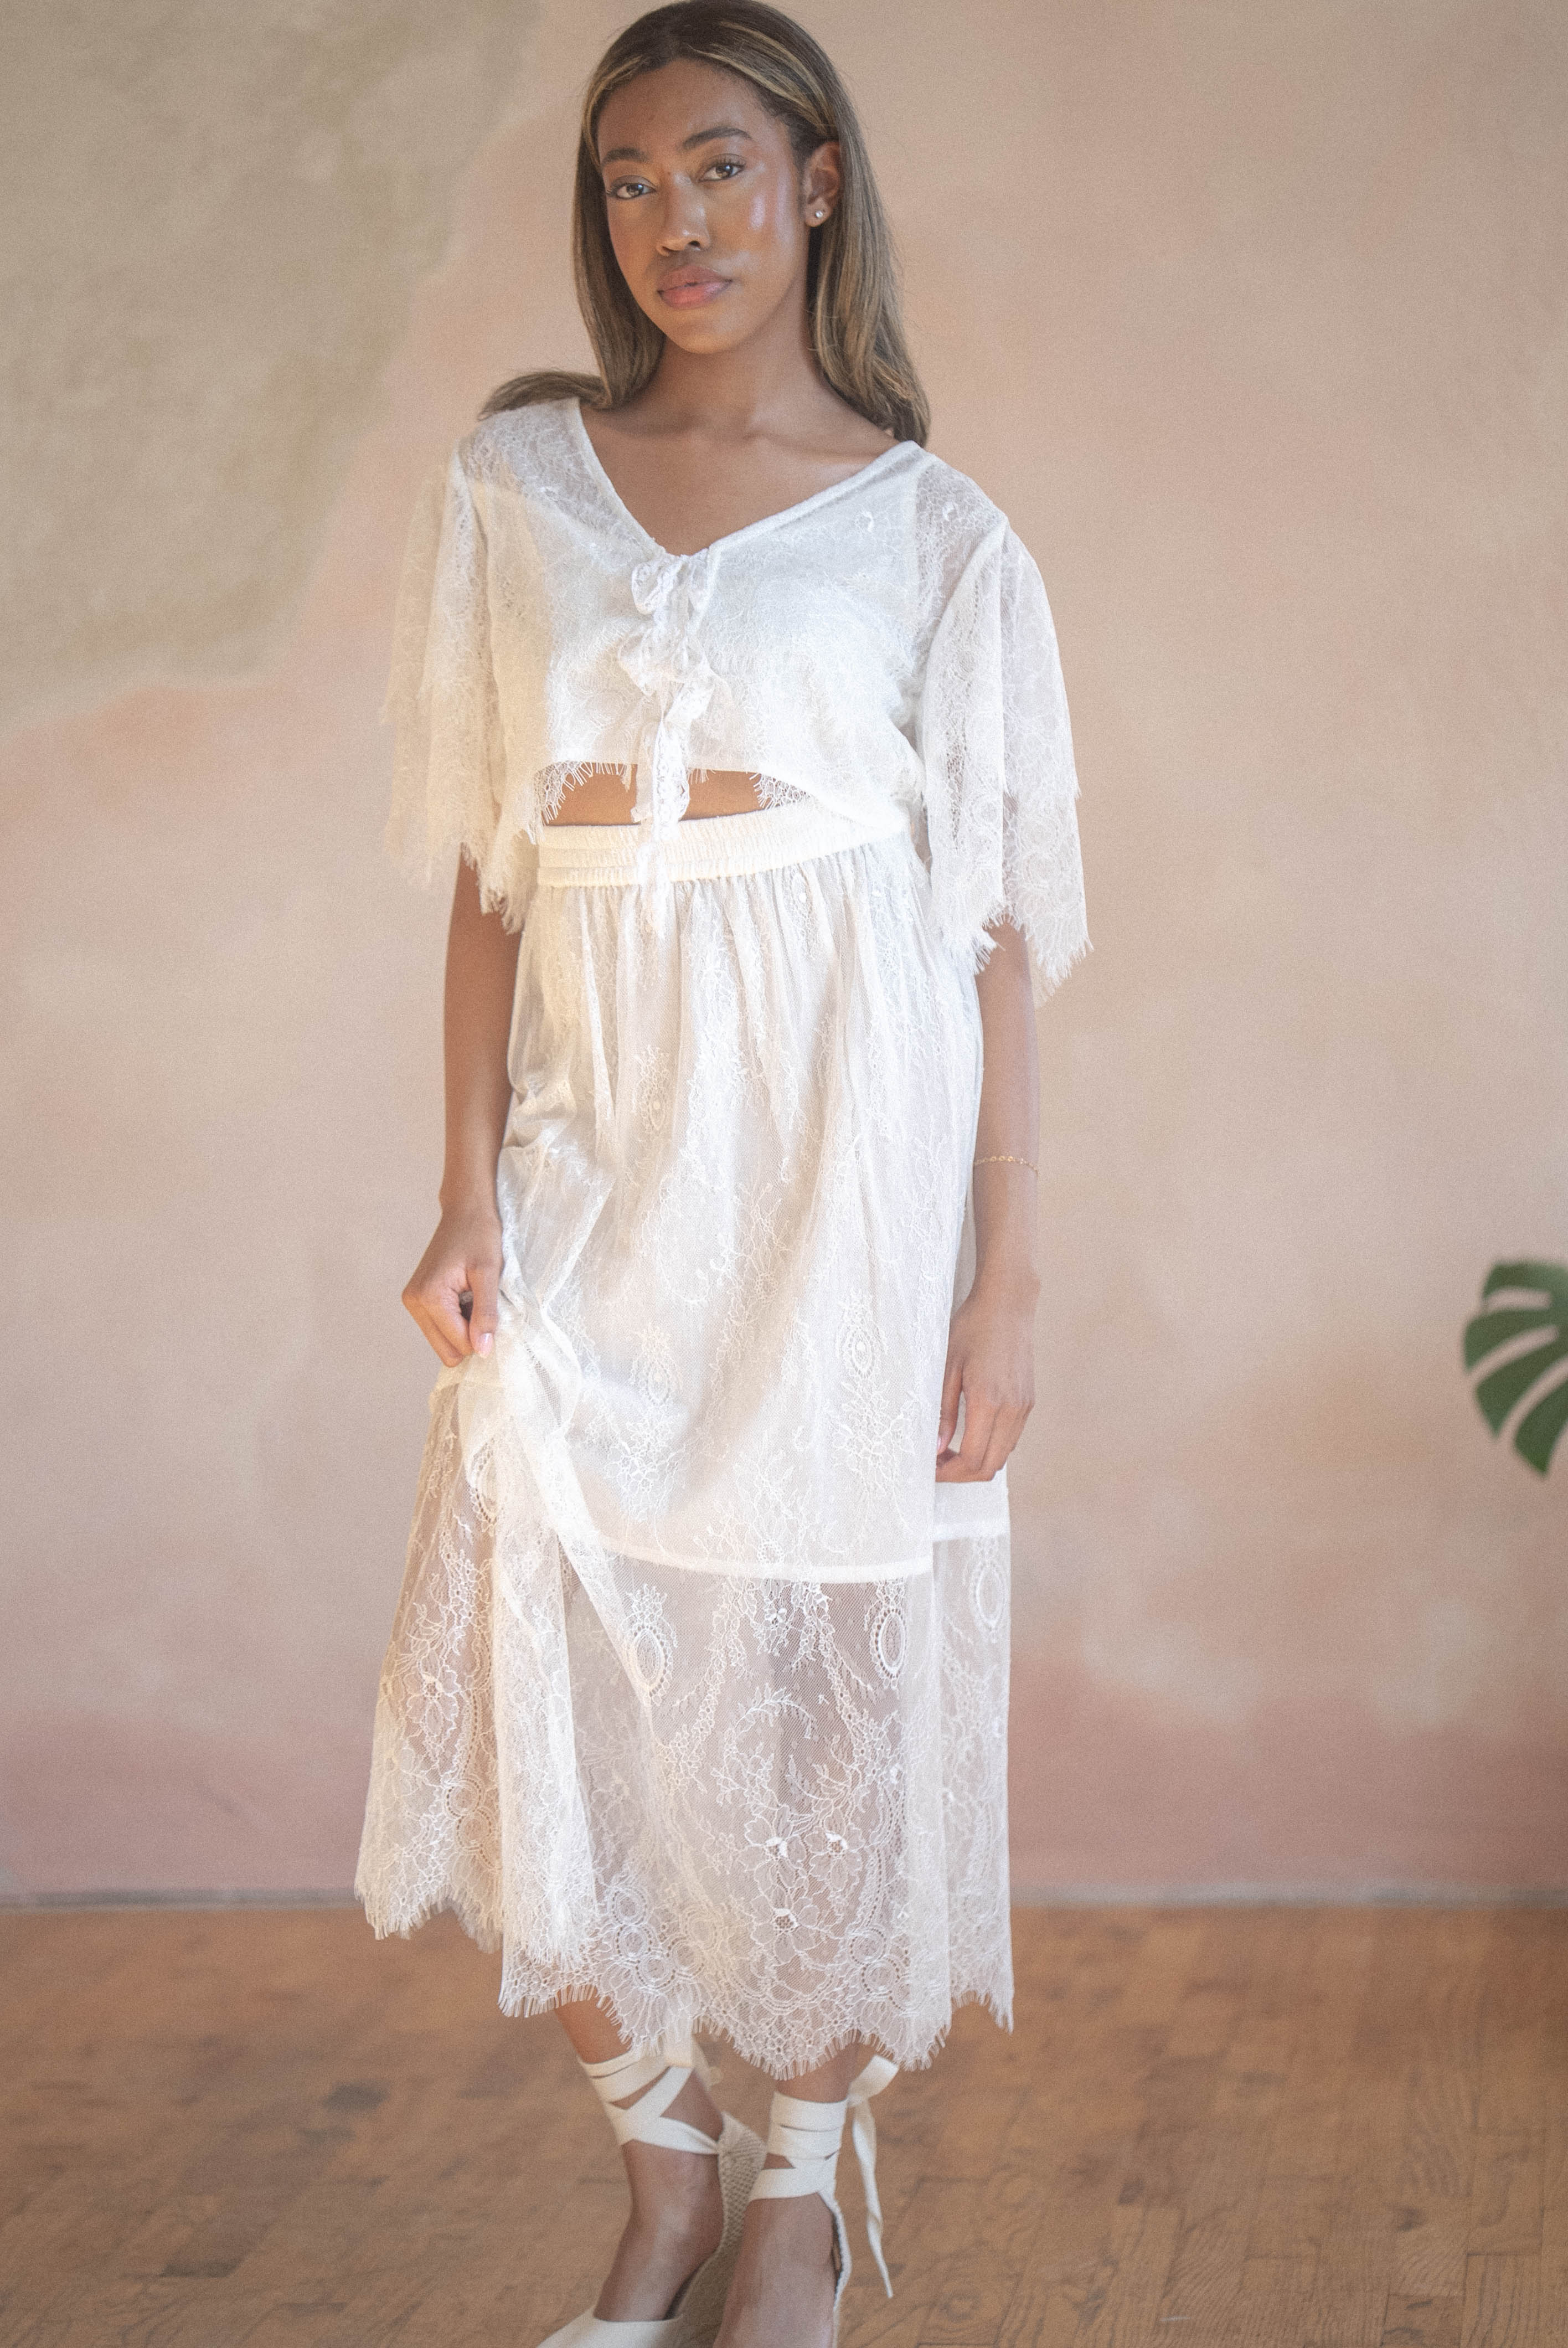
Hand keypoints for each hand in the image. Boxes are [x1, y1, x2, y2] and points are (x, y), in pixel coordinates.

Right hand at [402, 1204, 502, 1366]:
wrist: (465, 1210)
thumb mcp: (489, 1273)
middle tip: (484, 1308)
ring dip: (464, 1329)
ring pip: (442, 1342)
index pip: (459, 1344)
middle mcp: (414, 1302)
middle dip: (470, 1337)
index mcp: (429, 1297)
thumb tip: (483, 1351)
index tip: (494, 1311)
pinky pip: (439, 1328)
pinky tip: (465, 1298)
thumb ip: (485, 1313)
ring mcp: (412, 1301)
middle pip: (446, 1350)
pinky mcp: (417, 1299)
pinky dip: (457, 1321)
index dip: (482, 1336)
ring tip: (474, 1299)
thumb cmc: (479, 1234)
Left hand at [936, 1276, 1036, 1481]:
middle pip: (990, 1467)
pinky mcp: (1028, 1402)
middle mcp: (1012, 1410)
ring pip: (1003, 1456)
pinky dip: (991, 1447)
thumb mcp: (947, 1367)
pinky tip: (970, 1433)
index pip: (971, 1459)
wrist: (1007, 1304)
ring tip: (950, 1450)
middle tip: (938, 1463)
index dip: (949, 1472)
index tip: (930, 1468)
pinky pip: (1011, 1439)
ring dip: (977, 1462)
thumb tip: (935, 1448)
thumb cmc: (972, 1328)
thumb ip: (942, 1412)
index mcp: (988, 1402)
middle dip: (961, 1474)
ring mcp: (1024, 1407)